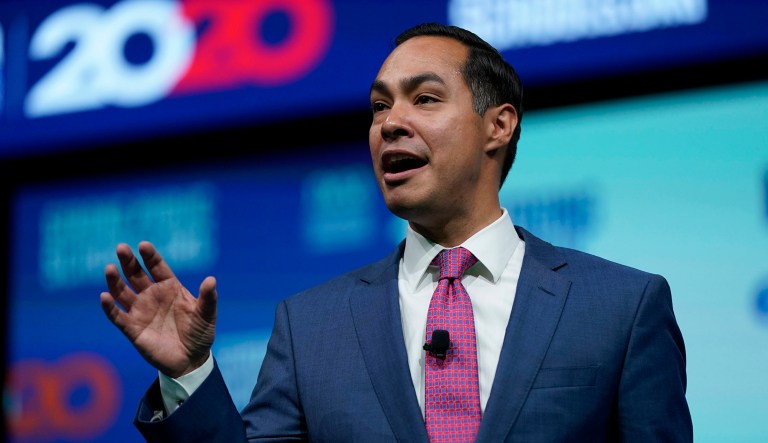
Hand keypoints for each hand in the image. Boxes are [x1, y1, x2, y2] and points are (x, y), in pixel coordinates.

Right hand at [100, 241, 216, 377]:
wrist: (191, 360)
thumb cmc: (200, 333)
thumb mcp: (207, 314)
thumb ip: (208, 298)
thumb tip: (211, 279)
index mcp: (170, 287)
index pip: (157, 267)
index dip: (150, 256)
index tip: (143, 245)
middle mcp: (152, 296)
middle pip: (136, 275)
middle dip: (128, 262)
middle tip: (121, 248)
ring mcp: (140, 311)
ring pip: (122, 292)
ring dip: (115, 281)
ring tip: (109, 268)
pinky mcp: (132, 329)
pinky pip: (117, 317)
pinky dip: (109, 308)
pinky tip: (104, 297)